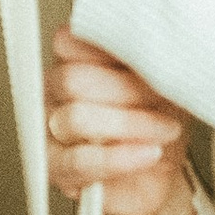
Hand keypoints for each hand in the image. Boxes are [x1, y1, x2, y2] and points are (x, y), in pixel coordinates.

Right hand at [45, 26, 196, 214]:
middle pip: (72, 79)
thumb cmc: (159, 121)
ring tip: (165, 130)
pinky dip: (120, 157)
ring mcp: (49, 129)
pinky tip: (148, 153)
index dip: (109, 51)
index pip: (68, 42)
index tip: (149, 60)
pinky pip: (80, 161)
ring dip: (130, 124)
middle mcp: (54, 91)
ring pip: (76, 118)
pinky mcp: (55, 168)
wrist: (162, 172)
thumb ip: (151, 61)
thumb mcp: (165, 81)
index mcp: (73, 60)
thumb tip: (161, 45)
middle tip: (164, 99)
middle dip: (127, 90)